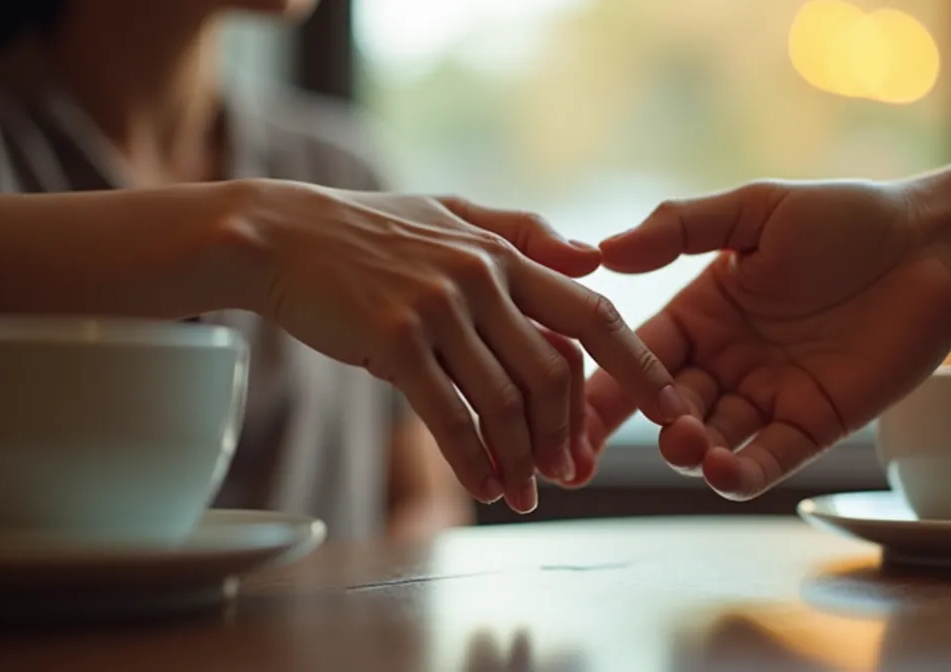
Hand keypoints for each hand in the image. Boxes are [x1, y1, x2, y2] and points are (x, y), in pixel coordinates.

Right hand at [222, 179, 688, 512]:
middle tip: (570, 473)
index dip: (638, 367)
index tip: (669, 410)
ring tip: (525, 494)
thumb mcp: (453, 212)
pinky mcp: (394, 339)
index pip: (594, 314)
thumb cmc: (368, 230)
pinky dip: (473, 461)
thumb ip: (525, 232)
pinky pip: (450, 416)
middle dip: (570, 433)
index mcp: (505, 252)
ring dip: (523, 459)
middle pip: (555, 372)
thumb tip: (594, 260)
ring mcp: (439, 308)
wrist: (280, 235)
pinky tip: (483, 487)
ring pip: (506, 402)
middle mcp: (482, 278)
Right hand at [582, 166, 950, 498]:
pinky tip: (724, 469)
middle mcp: (726, 361)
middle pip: (667, 407)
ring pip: (713, 440)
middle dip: (650, 425)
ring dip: (693, 451)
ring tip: (690, 445)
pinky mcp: (813, 424)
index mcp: (702, 314)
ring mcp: (768, 396)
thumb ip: (680, 230)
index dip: (605, 383)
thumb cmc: (844, 219)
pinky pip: (767, 458)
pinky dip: (741, 471)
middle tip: (650, 427)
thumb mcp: (754, 212)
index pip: (638, 355)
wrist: (932, 245)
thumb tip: (605, 252)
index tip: (570, 408)